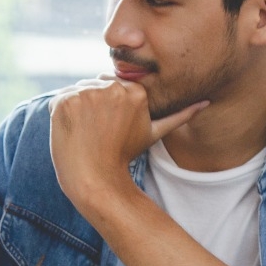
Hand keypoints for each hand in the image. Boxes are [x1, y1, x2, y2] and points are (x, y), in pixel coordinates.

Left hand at [47, 78, 205, 210]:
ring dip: (77, 108)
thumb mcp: (153, 133)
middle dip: (93, 104)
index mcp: (135, 91)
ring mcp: (87, 94)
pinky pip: (60, 98)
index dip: (107, 105)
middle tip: (96, 131)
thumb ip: (179, 115)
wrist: (95, 179)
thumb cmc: (123, 156)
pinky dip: (62, 113)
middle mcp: (113, 88)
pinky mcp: (66, 101)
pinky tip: (72, 131)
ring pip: (78, 91)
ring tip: (85, 132)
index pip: (113, 85)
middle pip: (95, 85)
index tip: (108, 126)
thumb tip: (206, 102)